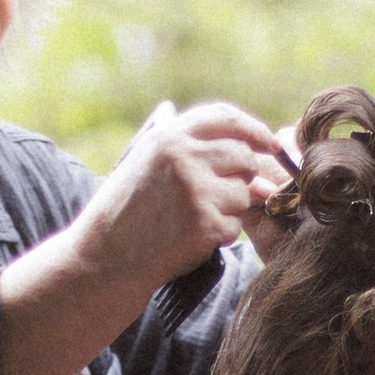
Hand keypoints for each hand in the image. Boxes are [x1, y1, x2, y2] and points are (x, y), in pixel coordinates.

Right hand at [74, 101, 292, 294]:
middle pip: (244, 157)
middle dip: (243, 176)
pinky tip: (191, 237)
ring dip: (230, 208)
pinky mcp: (205, 224)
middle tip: (221, 194)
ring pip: (244, 193)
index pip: (226, 117)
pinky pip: (235, 225)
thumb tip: (236, 137)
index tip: (269, 142)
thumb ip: (184, 142)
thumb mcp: (144, 161)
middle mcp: (185, 158)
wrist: (105, 256)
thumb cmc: (125, 209)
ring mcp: (197, 190)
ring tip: (193, 218)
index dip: (253, 129)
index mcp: (170, 137)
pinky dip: (220, 234)